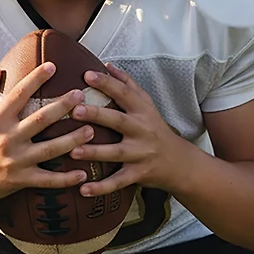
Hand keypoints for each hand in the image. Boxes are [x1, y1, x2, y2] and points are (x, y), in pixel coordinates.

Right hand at [0, 63, 95, 203]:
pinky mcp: (20, 180)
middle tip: (81, 95)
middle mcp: (7, 139)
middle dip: (63, 106)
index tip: (53, 66)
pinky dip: (66, 179)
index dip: (36, 78)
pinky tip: (83, 174)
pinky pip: (47, 180)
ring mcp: (16, 161)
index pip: (19, 94)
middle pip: (41, 119)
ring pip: (50, 149)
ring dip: (73, 140)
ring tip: (92, 130)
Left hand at [69, 63, 183, 196]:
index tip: (86, 75)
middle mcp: (142, 130)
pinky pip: (118, 181)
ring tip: (73, 151)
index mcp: (142, 110)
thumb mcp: (147, 104)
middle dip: (97, 115)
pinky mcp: (138, 174)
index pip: (123, 93)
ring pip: (116, 153)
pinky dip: (101, 187)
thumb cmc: (156, 129)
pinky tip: (83, 189)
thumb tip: (107, 65)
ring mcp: (141, 153)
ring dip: (94, 152)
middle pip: (118, 121)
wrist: (180, 163)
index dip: (106, 83)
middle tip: (75, 110)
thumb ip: (128, 84)